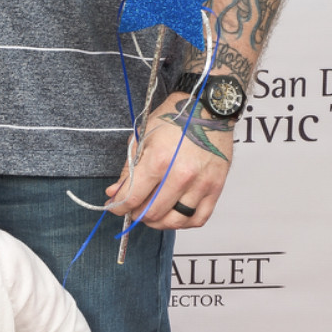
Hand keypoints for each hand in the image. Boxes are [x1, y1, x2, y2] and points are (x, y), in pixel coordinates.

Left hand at [106, 94, 233, 230]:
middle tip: (133, 209)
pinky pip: (199, 219)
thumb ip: (129, 169)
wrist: (208, 108)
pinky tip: (174, 213)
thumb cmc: (174, 118)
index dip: (118, 207)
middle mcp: (181, 176)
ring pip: (175, 221)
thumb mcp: (143, 138)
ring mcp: (201, 184)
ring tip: (152, 213)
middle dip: (136, 214)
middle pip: (152, 213)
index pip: (132, 198)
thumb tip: (114, 193)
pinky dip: (184, 222)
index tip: (115, 207)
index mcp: (159, 161)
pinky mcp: (216, 187)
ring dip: (158, 222)